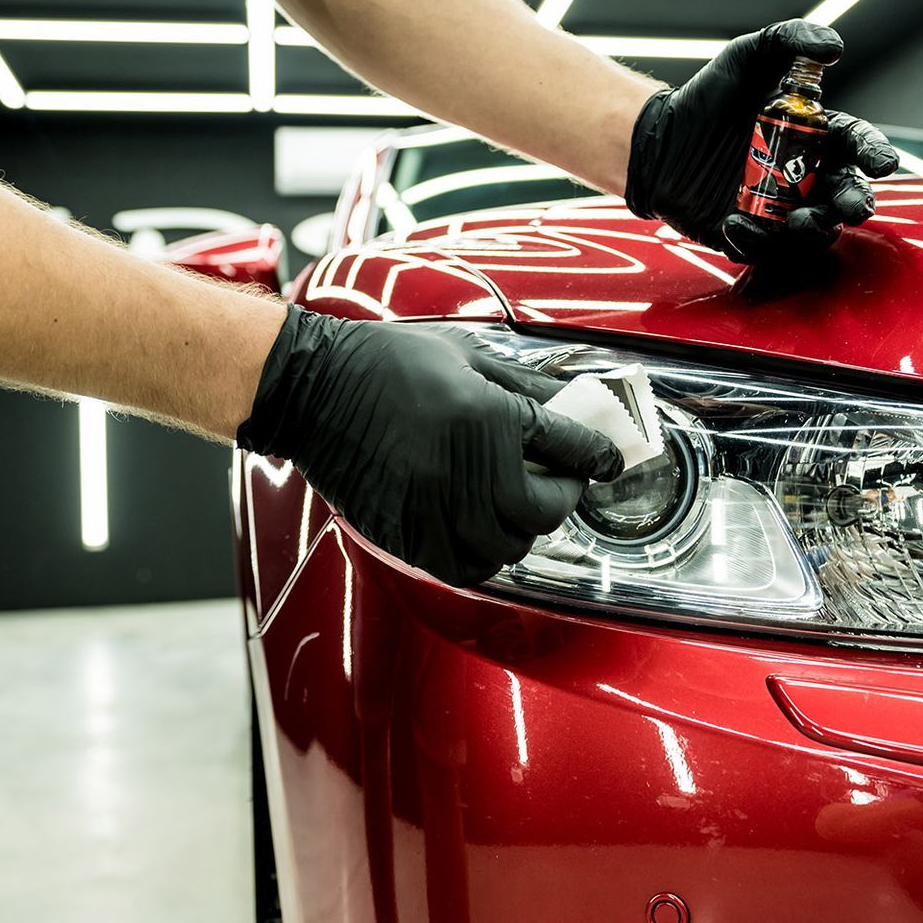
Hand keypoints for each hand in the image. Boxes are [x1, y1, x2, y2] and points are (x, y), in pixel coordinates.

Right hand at [236, 307, 623, 585]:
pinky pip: (464, 567)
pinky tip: (480, 529)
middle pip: (545, 510)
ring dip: (522, 528)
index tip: (608, 459)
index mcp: (489, 418)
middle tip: (558, 479)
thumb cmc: (387, 362)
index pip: (571, 450)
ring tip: (516, 504)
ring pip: (508, 548)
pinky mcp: (406, 534)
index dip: (599, 455)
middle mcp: (467, 472)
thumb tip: (575, 404)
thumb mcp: (468, 355)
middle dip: (560, 495)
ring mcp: (434, 509)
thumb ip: (527, 386)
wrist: (313, 388)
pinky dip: (484, 555)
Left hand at [625, 20, 900, 263]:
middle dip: (854, 202)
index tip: (882, 163)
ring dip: (814, 229)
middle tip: (852, 207)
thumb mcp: (746, 57)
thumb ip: (789, 40)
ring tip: (800, 220)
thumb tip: (834, 46)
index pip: (856, 144)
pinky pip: (761, 248)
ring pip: (813, 232)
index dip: (873, 153)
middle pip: (845, 195)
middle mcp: (806, 176)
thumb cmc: (710, 97)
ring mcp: (780, 209)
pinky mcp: (748, 234)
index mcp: (816, 135)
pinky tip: (734, 222)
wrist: (660, 137)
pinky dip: (754, 241)